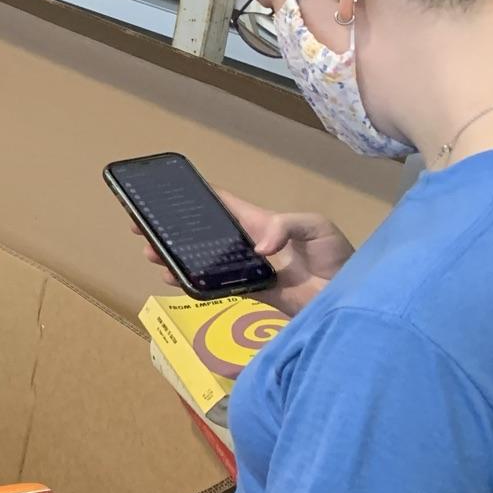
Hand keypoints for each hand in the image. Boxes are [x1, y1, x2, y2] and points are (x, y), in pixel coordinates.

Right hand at [132, 188, 351, 316]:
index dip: (195, 196)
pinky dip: (191, 284)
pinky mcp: (249, 293)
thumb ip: (286, 227)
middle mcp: (247, 244)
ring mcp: (246, 270)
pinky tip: (172, 279)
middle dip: (172, 229)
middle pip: (202, 233)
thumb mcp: (316, 227)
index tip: (164, 193)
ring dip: (175, 256)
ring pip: (202, 260)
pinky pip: (214, 287)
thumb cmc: (337, 257)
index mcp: (260, 223)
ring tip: (150, 253)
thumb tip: (257, 248)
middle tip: (141, 227)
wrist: (350, 299)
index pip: (222, 205)